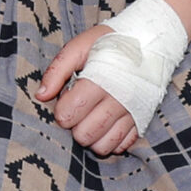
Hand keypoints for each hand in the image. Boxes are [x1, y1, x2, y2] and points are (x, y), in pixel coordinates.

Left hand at [34, 28, 143, 155]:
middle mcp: (119, 101)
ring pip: (102, 147)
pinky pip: (121, 147)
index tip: (64, 100)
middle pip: (84, 135)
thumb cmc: (108, 45)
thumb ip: (57, 70)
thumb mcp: (79, 47)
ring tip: (89, 119)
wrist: (149, 44)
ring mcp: (132, 114)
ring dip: (90, 137)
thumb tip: (41, 96)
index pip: (69, 114)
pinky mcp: (142, 122)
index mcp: (100, 81)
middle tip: (76, 111)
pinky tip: (105, 125)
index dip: (60, 111)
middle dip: (73, 127)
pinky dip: (109, 141)